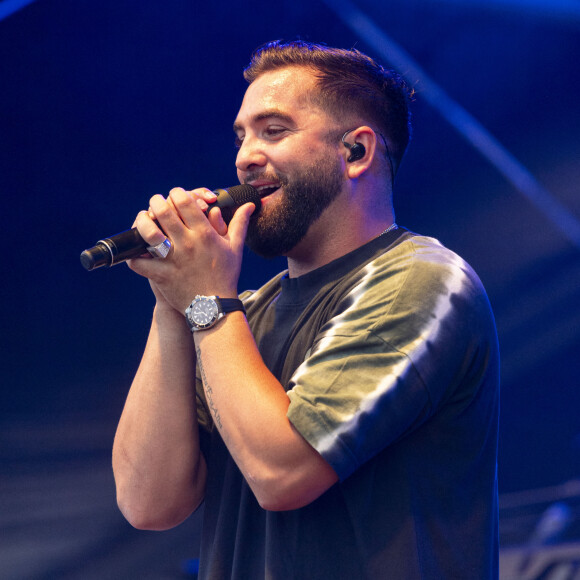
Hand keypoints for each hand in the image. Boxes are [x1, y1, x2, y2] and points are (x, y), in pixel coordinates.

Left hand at [127, 187, 254, 312]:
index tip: (176, 196)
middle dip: (156, 201)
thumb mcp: (235, 248)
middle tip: (156, 202)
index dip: (177, 193)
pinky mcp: (161, 275)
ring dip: (142, 222)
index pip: (185, 202)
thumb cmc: (226, 276)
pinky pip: (139, 262)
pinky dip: (133, 255)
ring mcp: (172, 260)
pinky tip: (135, 250)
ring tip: (143, 220)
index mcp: (205, 234)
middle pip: (164, 211)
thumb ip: (240, 223)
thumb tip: (250, 205)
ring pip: (149, 232)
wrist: (215, 307)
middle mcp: (188, 244)